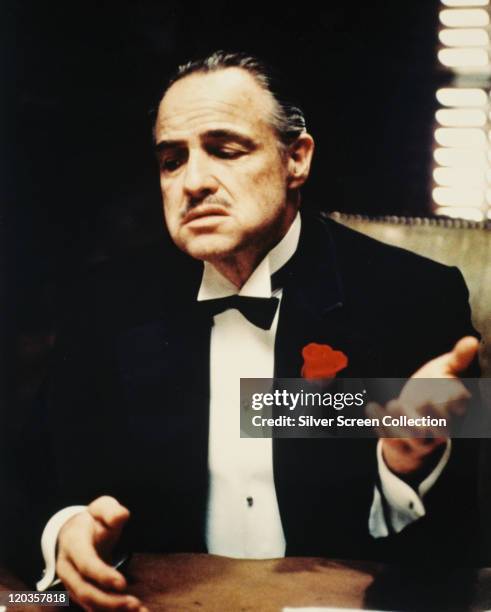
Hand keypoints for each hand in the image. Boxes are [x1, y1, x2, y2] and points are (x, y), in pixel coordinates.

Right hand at [56, 495, 146, 611]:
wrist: (75, 532)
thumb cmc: (93, 519)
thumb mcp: (102, 507)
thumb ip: (111, 511)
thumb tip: (119, 516)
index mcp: (73, 543)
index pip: (86, 564)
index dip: (102, 575)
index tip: (123, 583)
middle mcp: (67, 567)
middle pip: (84, 590)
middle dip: (108, 601)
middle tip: (134, 604)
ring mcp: (70, 583)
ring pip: (87, 604)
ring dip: (111, 611)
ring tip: (138, 610)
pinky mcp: (79, 593)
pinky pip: (93, 608)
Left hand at [369, 336, 478, 475]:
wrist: (414, 415)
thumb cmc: (433, 387)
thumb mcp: (445, 370)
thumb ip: (457, 359)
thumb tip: (472, 340)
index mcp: (455, 410)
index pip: (458, 407)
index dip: (453, 400)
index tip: (445, 386)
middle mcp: (440, 428)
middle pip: (441, 429)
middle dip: (432, 416)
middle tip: (423, 398)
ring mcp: (420, 439)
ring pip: (416, 438)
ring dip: (404, 422)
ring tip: (394, 403)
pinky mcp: (401, 444)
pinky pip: (392, 440)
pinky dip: (381, 426)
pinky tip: (372, 408)